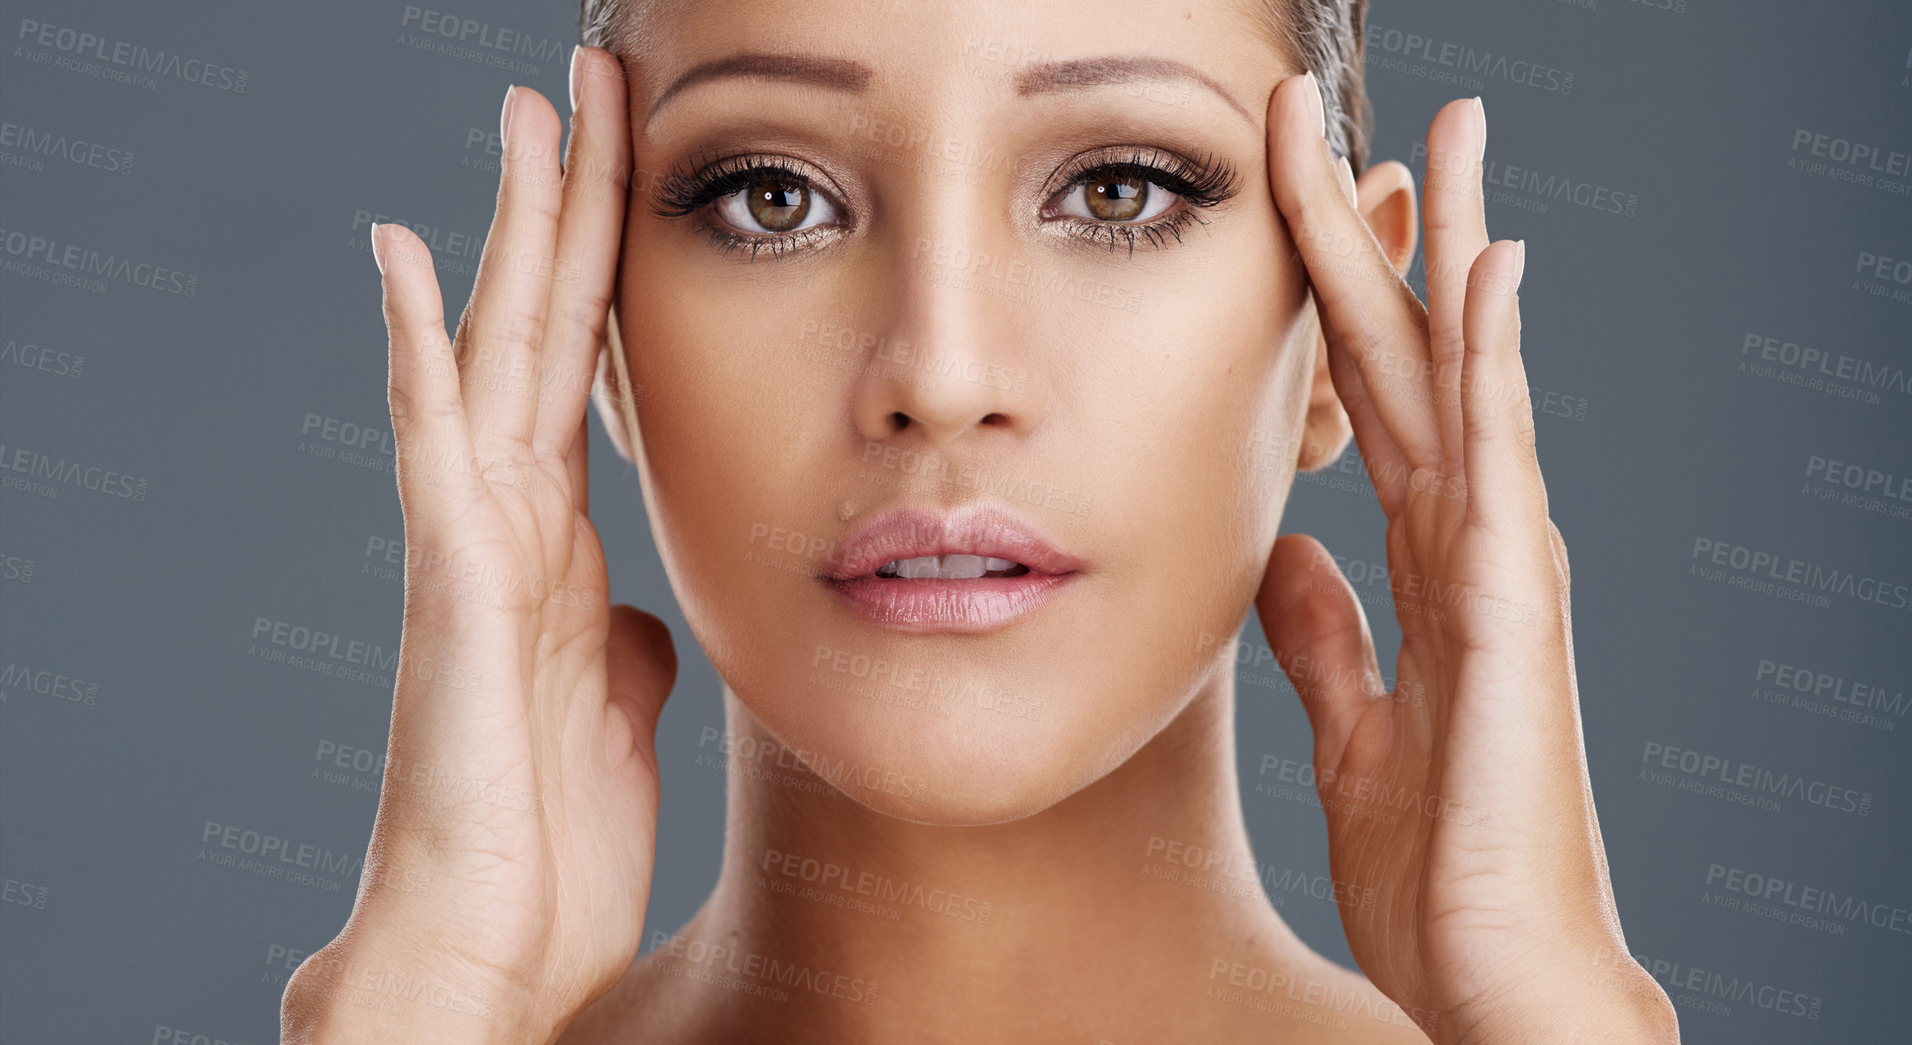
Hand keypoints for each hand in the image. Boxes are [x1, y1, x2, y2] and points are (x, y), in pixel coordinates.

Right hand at [281, 48, 674, 1042]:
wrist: (497, 937)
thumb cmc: (550, 831)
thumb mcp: (621, 704)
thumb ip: (623, 632)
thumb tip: (638, 603)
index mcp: (559, 541)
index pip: (588, 365)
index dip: (611, 263)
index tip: (639, 162)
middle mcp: (509, 520)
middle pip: (543, 327)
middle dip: (568, 206)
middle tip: (585, 83)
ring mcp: (473, 544)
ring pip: (493, 351)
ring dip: (511, 232)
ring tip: (526, 115)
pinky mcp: (455, 586)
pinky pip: (433, 441)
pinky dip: (418, 347)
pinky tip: (405, 254)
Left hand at [1252, 74, 1676, 1042]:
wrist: (1493, 973)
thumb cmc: (1438, 865)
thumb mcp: (1351, 731)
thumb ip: (1328, 639)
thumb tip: (1290, 557)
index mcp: (1426, 566)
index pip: (1373, 397)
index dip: (1335, 298)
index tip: (1302, 203)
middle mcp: (1471, 545)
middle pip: (1416, 359)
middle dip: (1379, 237)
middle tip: (1356, 119)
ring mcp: (1501, 569)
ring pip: (1467, 378)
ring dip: (1444, 255)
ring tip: (1441, 139)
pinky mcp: (1513, 611)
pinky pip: (1498, 461)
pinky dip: (1494, 362)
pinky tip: (1486, 272)